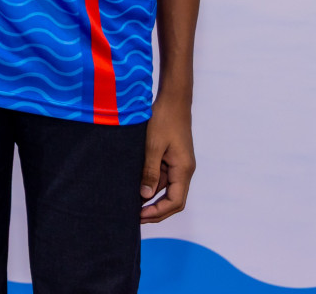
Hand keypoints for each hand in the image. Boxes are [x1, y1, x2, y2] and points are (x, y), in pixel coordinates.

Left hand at [140, 92, 195, 223]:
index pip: (175, 202)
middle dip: (155, 211)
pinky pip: (163, 176)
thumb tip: (145, 195)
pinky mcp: (172, 158)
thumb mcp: (152, 145)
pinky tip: (135, 185)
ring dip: (151, 197)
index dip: (158, 213)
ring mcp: (179, 164)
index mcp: (183, 169)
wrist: (173, 99)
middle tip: (134, 217)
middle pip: (173, 200)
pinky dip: (151, 184)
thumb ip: (150, 171)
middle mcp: (184, 170)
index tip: (140, 216)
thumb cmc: (163, 119)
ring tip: (131, 203)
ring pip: (167, 189)